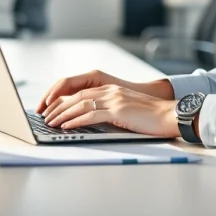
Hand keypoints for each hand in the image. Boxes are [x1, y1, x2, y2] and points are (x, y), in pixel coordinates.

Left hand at [35, 69, 173, 113]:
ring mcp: (114, 99)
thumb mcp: (127, 110)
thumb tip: (93, 120)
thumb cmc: (152, 117)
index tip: (51, 108)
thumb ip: (111, 111)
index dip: (64, 99)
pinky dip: (75, 120)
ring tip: (49, 122)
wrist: (170, 115)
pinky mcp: (118, 111)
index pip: (81, 91)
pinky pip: (90, 114)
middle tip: (44, 116)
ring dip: (62, 114)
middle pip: (76, 96)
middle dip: (57, 106)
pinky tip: (65, 126)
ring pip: (80, 104)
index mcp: (111, 89)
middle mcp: (110, 91)